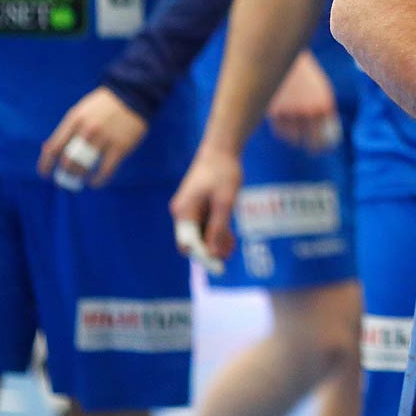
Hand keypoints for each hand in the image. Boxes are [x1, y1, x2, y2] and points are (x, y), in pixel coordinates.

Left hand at [37, 86, 147, 188]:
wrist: (132, 92)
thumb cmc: (103, 105)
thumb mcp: (80, 111)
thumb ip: (66, 129)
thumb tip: (47, 149)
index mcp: (74, 120)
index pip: (54, 147)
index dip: (46, 164)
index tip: (44, 174)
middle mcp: (87, 130)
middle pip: (68, 160)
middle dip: (64, 172)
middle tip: (66, 177)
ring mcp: (105, 138)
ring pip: (85, 167)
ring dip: (80, 176)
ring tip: (81, 178)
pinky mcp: (121, 146)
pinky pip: (106, 170)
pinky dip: (99, 180)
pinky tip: (96, 181)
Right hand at [170, 143, 243, 261]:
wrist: (221, 149)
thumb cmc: (223, 172)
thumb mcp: (224, 202)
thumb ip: (218, 228)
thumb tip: (213, 253)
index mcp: (184, 212)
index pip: (189, 244)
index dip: (204, 256)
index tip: (219, 266)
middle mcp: (183, 212)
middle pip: (193, 241)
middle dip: (210, 250)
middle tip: (230, 253)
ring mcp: (190, 209)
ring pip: (200, 234)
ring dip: (215, 242)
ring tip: (232, 246)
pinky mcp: (199, 206)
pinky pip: (205, 225)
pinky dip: (216, 232)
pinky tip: (230, 238)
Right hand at [265, 51, 341, 153]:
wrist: (283, 59)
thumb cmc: (306, 77)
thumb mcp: (320, 91)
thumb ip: (324, 111)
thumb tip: (328, 134)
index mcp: (324, 104)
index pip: (327, 135)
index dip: (324, 146)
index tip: (322, 150)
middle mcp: (310, 111)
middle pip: (312, 141)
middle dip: (312, 149)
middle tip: (311, 151)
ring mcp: (292, 112)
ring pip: (294, 137)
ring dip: (295, 139)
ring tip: (296, 133)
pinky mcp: (276, 113)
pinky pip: (280, 131)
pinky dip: (283, 132)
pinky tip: (284, 126)